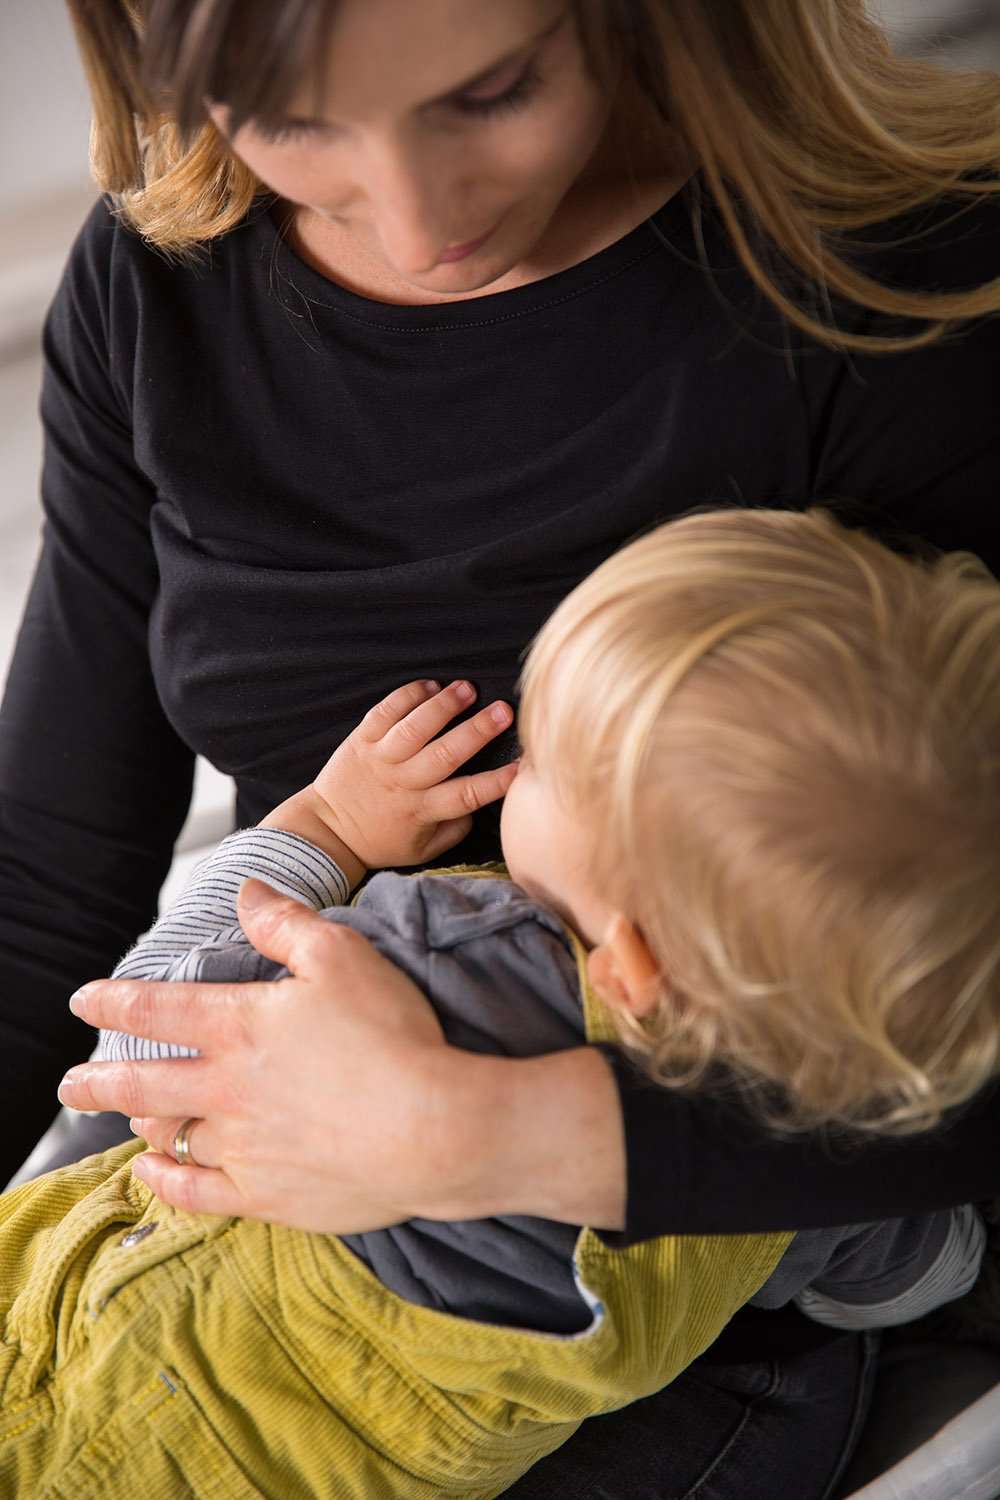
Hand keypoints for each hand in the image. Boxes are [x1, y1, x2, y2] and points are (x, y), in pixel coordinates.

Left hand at [58, 883, 625, 1230]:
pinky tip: (155, 1175)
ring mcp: (241, 1146)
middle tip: (69, 1083)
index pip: (154, 1012)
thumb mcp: (343, 954)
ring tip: (125, 1123)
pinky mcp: (265, 1194)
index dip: (112, 1003)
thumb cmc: (393, 1034)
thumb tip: (245, 890)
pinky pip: (197, 1193)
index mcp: (238, 1026)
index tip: (84, 1002)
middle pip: (140, 1085)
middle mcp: (225, 1087)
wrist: (434, 1129)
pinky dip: (167, 1183)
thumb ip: (286, 922)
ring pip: (168, 1138)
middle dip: (96, 1082)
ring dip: (138, 1128)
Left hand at [260, 679, 516, 881]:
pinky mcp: (361, 740)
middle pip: (446, 753)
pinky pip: (385, 712)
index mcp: (422, 810)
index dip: (497, 781)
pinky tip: (429, 685)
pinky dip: (407, 695)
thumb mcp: (423, 849)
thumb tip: (481, 806)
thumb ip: (455, 829)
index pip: (466, 795)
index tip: (523, 766)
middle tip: (504, 710)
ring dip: (443, 705)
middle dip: (478, 730)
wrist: (328, 830)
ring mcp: (381, 758)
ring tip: (467, 688)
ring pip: (415, 726)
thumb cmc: (381, 840)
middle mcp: (403, 782)